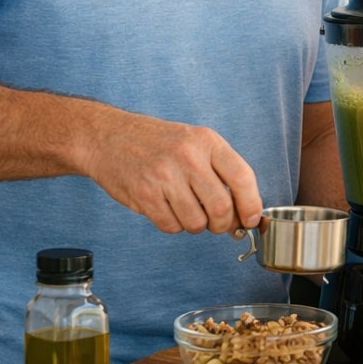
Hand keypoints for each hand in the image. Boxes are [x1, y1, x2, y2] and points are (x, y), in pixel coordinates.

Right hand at [79, 109, 263, 234]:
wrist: (110, 137)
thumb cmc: (160, 144)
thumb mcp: (197, 144)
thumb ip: (222, 175)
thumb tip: (244, 217)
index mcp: (207, 142)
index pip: (243, 178)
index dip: (252, 206)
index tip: (251, 220)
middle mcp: (188, 157)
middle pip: (221, 208)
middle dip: (223, 224)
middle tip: (217, 223)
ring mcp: (164, 175)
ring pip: (196, 223)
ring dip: (196, 225)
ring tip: (187, 209)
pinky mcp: (144, 193)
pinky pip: (171, 226)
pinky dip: (173, 225)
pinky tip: (167, 208)